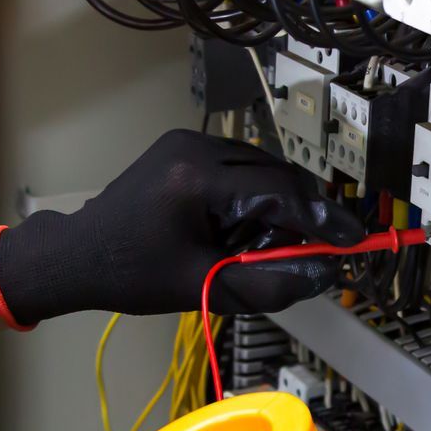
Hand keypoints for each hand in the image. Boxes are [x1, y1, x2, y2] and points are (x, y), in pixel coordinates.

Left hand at [0, 129, 364, 323]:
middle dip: (303, 213)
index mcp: (195, 180)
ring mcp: (187, 142)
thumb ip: (270, 282)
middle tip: (320, 248)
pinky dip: (253, 196)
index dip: (322, 220)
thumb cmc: (131, 275)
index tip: (352, 241)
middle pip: (276, 173)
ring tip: (264, 246)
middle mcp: (194, 148)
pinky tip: (242, 229)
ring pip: (262, 167)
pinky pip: (239, 166)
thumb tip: (326, 273)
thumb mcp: (205, 287)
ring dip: (278, 204)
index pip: (279, 191)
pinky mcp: (184, 148)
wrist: (77, 255)